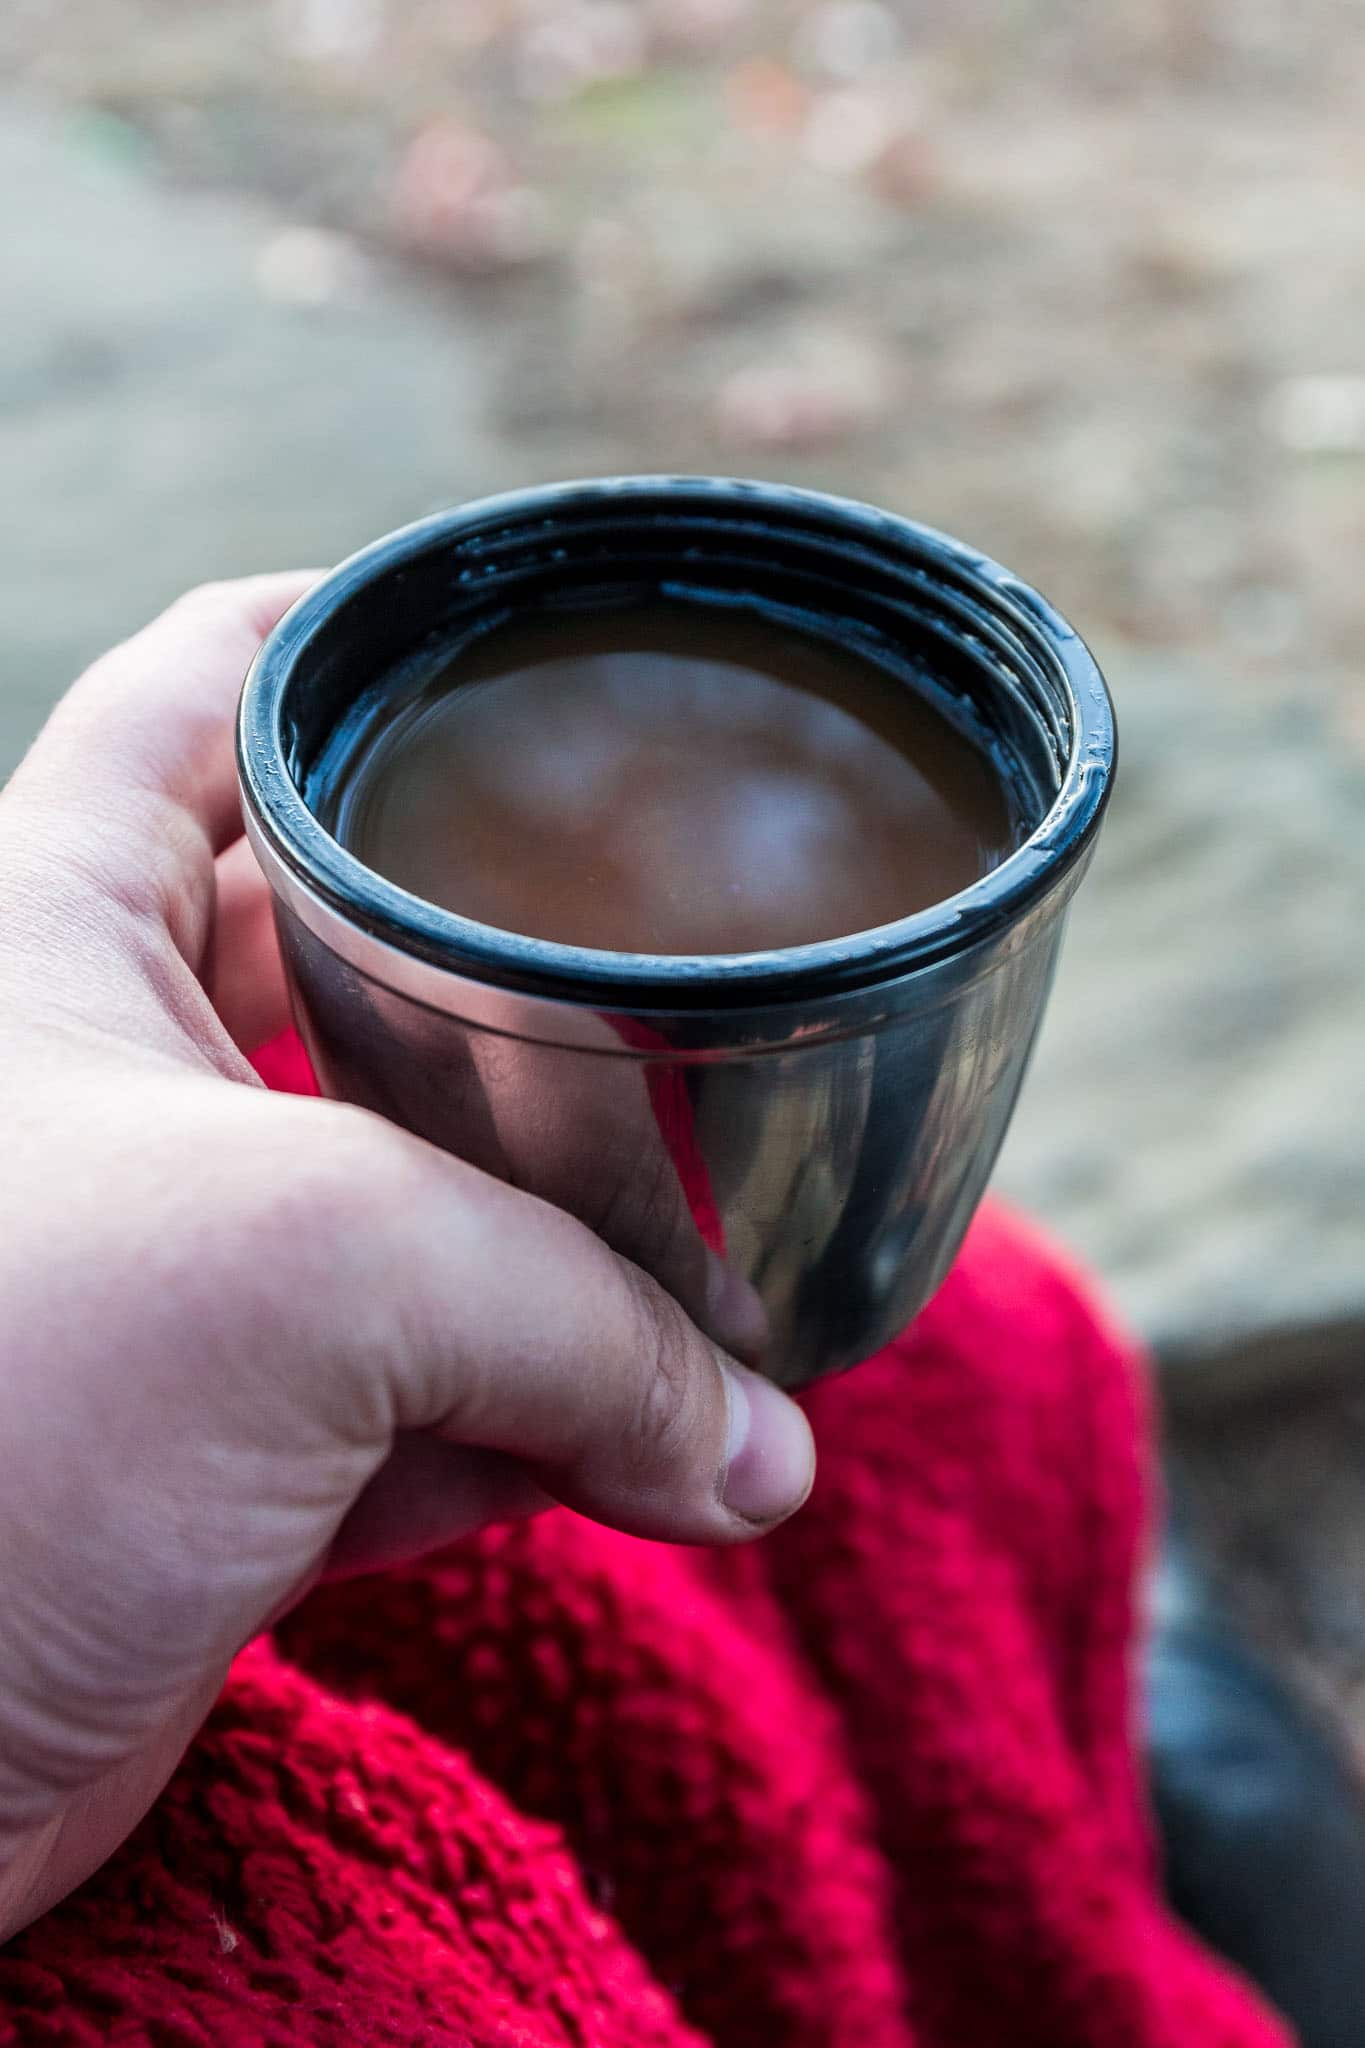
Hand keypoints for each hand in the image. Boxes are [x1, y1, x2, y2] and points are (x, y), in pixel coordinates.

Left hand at [0, 577, 814, 1940]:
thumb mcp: (308, 1277)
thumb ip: (578, 1323)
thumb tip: (768, 1448)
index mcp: (57, 928)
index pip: (207, 690)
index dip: (354, 628)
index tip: (516, 644)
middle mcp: (110, 1080)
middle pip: (354, 955)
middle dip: (520, 977)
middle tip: (681, 973)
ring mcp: (170, 1268)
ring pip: (412, 1202)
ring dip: (572, 1261)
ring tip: (731, 1275)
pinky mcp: (216, 1451)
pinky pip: (418, 1402)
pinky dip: (541, 1431)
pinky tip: (665, 1459)